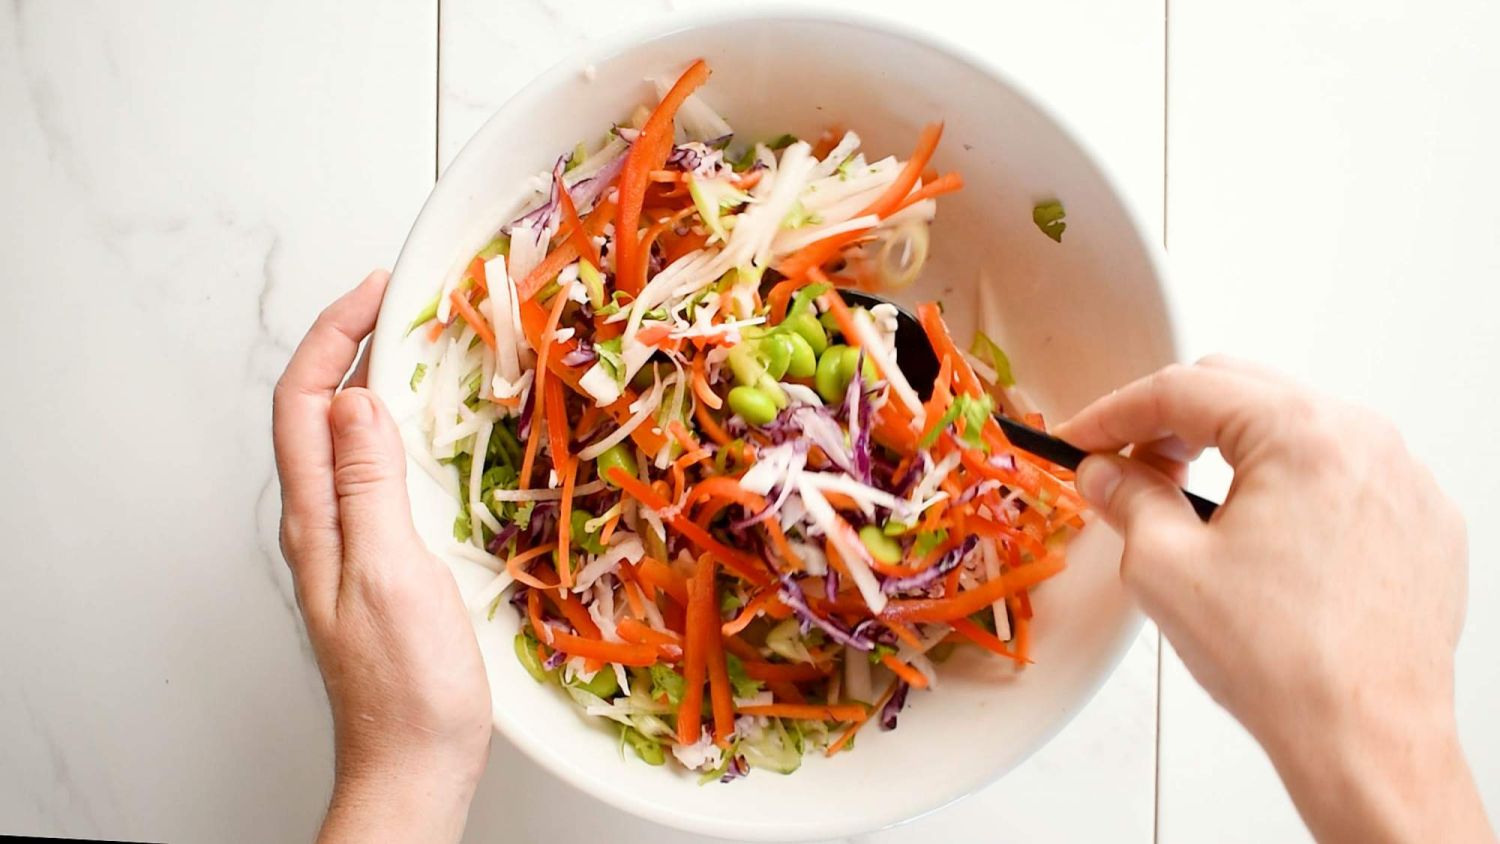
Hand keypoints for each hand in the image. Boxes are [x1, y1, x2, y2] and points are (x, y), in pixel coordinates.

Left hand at [273, 271, 490, 843]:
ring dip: (378, 381)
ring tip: (422, 346)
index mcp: (317, 519)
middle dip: (352, 343)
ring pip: (350, 439)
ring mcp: (352, 542)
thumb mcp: (390, 572)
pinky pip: (380, 472)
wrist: (418, 762)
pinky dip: (404, 430)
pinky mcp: (383, 560)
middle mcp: (325, 523)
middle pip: (317, 410)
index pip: (302, 402)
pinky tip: (438, 430)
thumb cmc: (408, 687)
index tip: (378, 291)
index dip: (333, 336)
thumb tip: (355, 399)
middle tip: (404, 304)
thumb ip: (369, 484)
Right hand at [1056, 357, 1492, 843]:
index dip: (1114, 412)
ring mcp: (1402, 480)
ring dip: (1231, 448)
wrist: (1367, 737)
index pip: (1185, 390)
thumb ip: (1126, 499)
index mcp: (1301, 433)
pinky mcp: (1421, 522)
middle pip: (1244, 392)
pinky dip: (1288, 484)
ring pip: (1295, 429)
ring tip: (1186, 501)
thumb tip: (1105, 473)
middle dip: (1172, 422)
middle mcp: (1364, 440)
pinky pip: (1341, 473)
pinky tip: (1257, 533)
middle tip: (1125, 464)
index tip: (1082, 438)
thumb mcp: (1165, 567)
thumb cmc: (1283, 661)